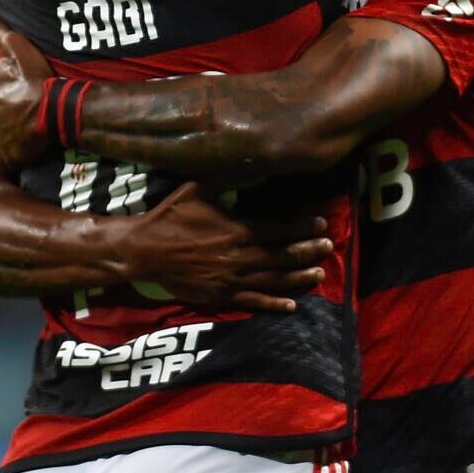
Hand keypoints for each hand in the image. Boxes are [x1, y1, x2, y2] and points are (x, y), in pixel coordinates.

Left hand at [0, 18, 56, 163]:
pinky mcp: (9, 152)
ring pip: (4, 126)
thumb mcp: (24, 53)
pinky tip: (34, 138)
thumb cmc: (41, 83)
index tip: (28, 87)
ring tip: (35, 121)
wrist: (59, 114)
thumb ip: (4, 37)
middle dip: (10, 106)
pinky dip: (20, 143)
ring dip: (14, 124)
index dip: (13, 85)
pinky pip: (13, 147)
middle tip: (32, 104)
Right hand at [114, 183, 331, 312]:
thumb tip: (260, 167)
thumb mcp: (199, 187)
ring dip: (298, 278)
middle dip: (308, 251)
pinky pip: (253, 302)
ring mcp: (231, 279)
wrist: (144, 249)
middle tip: (329, 248)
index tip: (321, 224)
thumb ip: (231, 177)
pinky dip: (273, 304)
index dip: (302, 227)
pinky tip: (292, 305)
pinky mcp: (221, 296)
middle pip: (282, 255)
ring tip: (319, 275)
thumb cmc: (171, 215)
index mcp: (237, 229)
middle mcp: (239, 256)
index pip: (279, 229)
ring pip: (273, 280)